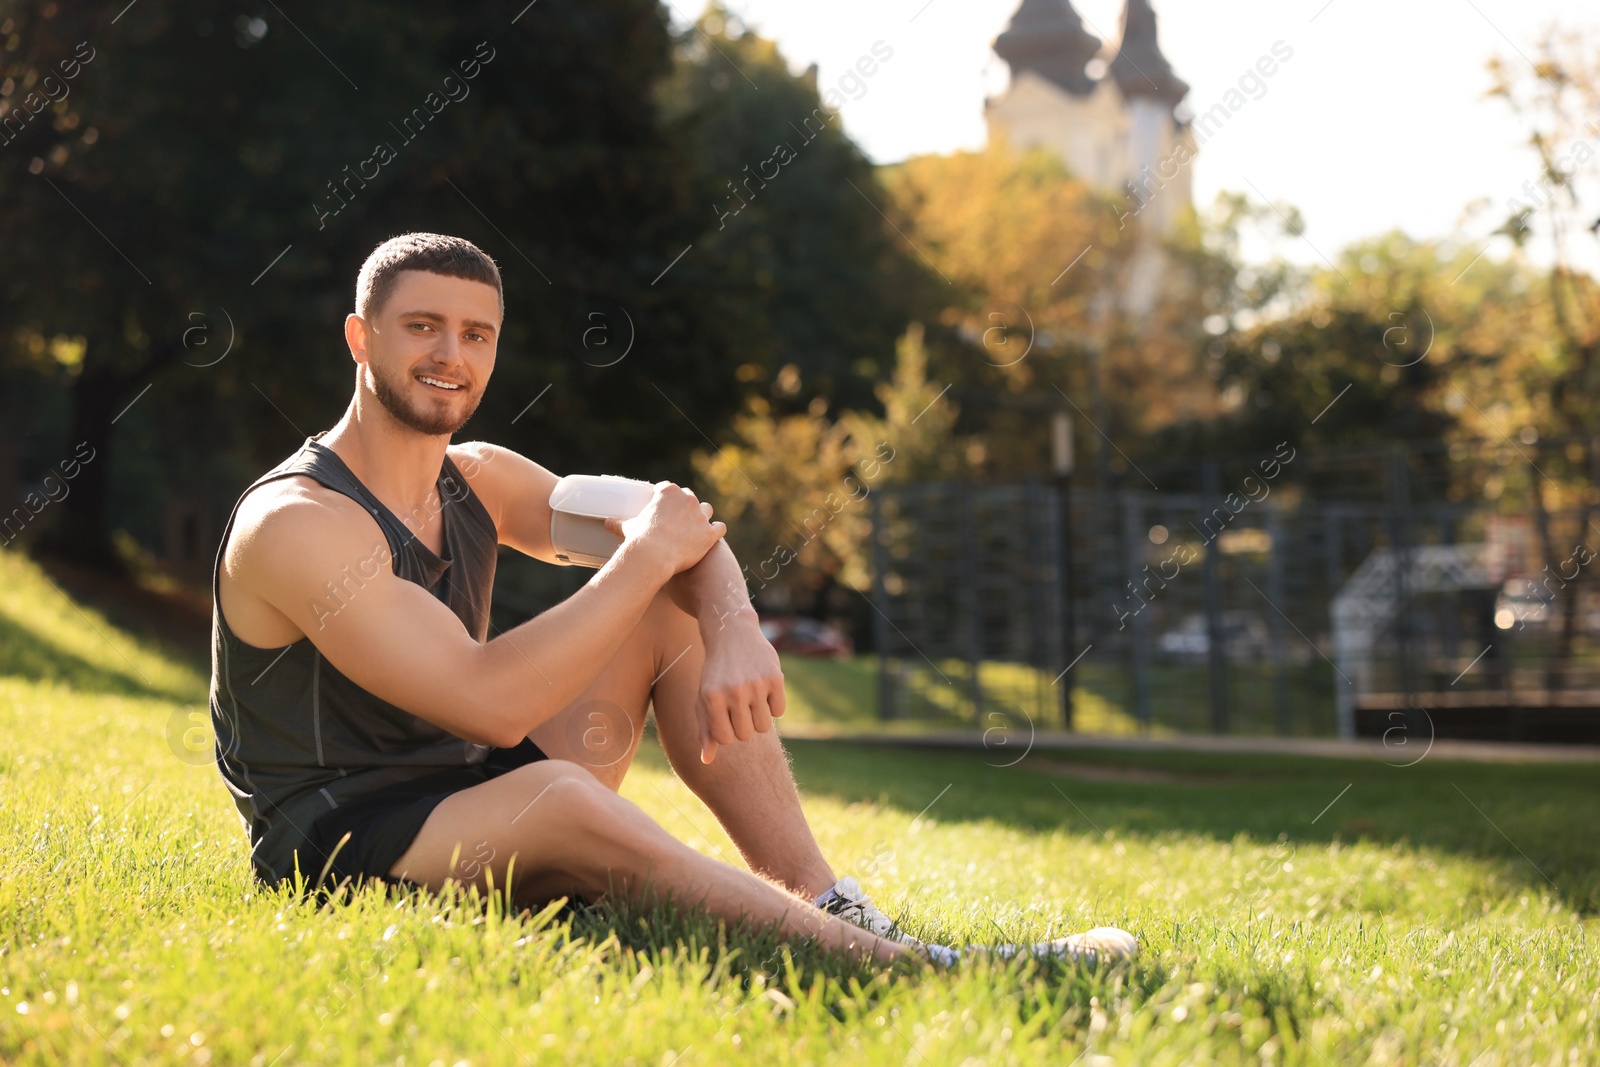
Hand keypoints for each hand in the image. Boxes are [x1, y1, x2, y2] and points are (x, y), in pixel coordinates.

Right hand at [603, 482, 724, 576]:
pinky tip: (712, 536)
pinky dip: (716, 531)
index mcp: (668, 492)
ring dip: (703, 516)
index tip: (664, 506)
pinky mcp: (710, 533)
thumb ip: (619, 522)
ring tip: (697, 526)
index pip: (669, 488)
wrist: (653, 555)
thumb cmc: (640, 539)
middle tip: (679, 518)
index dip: (667, 497)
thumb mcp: (629, 527)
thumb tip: (607, 523)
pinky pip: (720, 527)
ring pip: (707, 509)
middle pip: (689, 497)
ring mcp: (701, 515)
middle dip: (685, 506)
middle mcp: (687, 499)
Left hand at [695, 619, 784, 763]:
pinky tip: (764, 688)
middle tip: (739, 704)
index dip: (727, 731)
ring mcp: (756, 683)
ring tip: (751, 697)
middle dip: (743, 724)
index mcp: (711, 697)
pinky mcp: (775, 677)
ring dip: (759, 716)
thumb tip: (707, 761)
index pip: (726, 739)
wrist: (732, 633)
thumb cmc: (715, 673)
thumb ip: (705, 730)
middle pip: (746, 735)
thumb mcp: (704, 698)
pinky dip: (774, 704)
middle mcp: (733, 691)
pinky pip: (779, 711)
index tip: (724, 715)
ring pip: (764, 726)